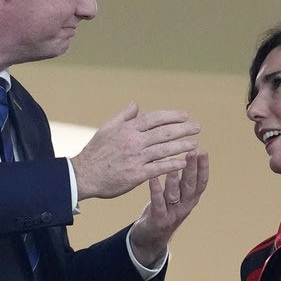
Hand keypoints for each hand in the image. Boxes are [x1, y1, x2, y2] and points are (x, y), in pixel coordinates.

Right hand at [71, 103, 199, 200]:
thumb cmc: (95, 152)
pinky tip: (184, 161)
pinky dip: (172, 164)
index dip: (171, 116)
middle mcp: (133, 141)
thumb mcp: (106, 129)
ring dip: (182, 145)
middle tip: (197, 127)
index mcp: (127, 129)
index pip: (154, 118)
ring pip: (164, 149)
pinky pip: (159, 168)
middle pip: (164, 132)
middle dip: (183, 128)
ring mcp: (136, 158)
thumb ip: (123, 116)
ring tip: (195, 143)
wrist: (83, 175)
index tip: (185, 116)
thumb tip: (136, 105)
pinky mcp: (137, 174)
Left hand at [128, 150, 208, 267]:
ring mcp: (172, 214)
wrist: (150, 238)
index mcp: (190, 200)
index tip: (203, 152)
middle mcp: (184, 206)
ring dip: (175, 179)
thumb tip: (187, 156)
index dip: (203, 168)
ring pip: (175, 194)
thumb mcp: (176, 196)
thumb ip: (182, 181)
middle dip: (192, 169)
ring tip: (174, 165)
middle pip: (190, 186)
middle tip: (192, 152)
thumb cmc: (163, 209)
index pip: (201, 182)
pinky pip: (158, 203)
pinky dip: (156, 191)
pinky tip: (153, 178)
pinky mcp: (159, 219)